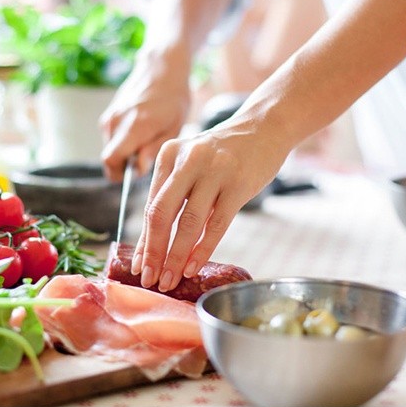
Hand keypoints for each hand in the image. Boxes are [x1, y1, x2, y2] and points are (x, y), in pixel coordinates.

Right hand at [99, 52, 191, 181]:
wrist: (162, 68)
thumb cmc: (173, 99)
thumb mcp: (174, 127)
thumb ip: (153, 150)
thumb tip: (138, 169)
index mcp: (134, 126)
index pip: (111, 160)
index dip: (120, 173)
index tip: (136, 173)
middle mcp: (116, 121)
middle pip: (109, 158)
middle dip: (125, 164)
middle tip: (147, 155)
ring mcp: (110, 116)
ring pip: (111, 148)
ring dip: (125, 151)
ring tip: (147, 138)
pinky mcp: (109, 114)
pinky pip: (112, 137)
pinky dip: (123, 140)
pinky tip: (140, 130)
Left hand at [130, 119, 289, 291]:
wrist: (265, 126)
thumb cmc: (225, 152)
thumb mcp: (192, 161)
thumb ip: (174, 192)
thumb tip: (156, 242)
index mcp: (169, 155)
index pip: (151, 205)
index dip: (144, 240)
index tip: (140, 266)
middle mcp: (188, 161)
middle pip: (162, 214)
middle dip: (154, 252)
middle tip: (150, 279)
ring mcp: (214, 171)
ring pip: (189, 223)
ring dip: (176, 256)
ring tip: (171, 280)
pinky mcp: (238, 184)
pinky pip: (216, 224)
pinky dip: (202, 249)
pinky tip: (193, 266)